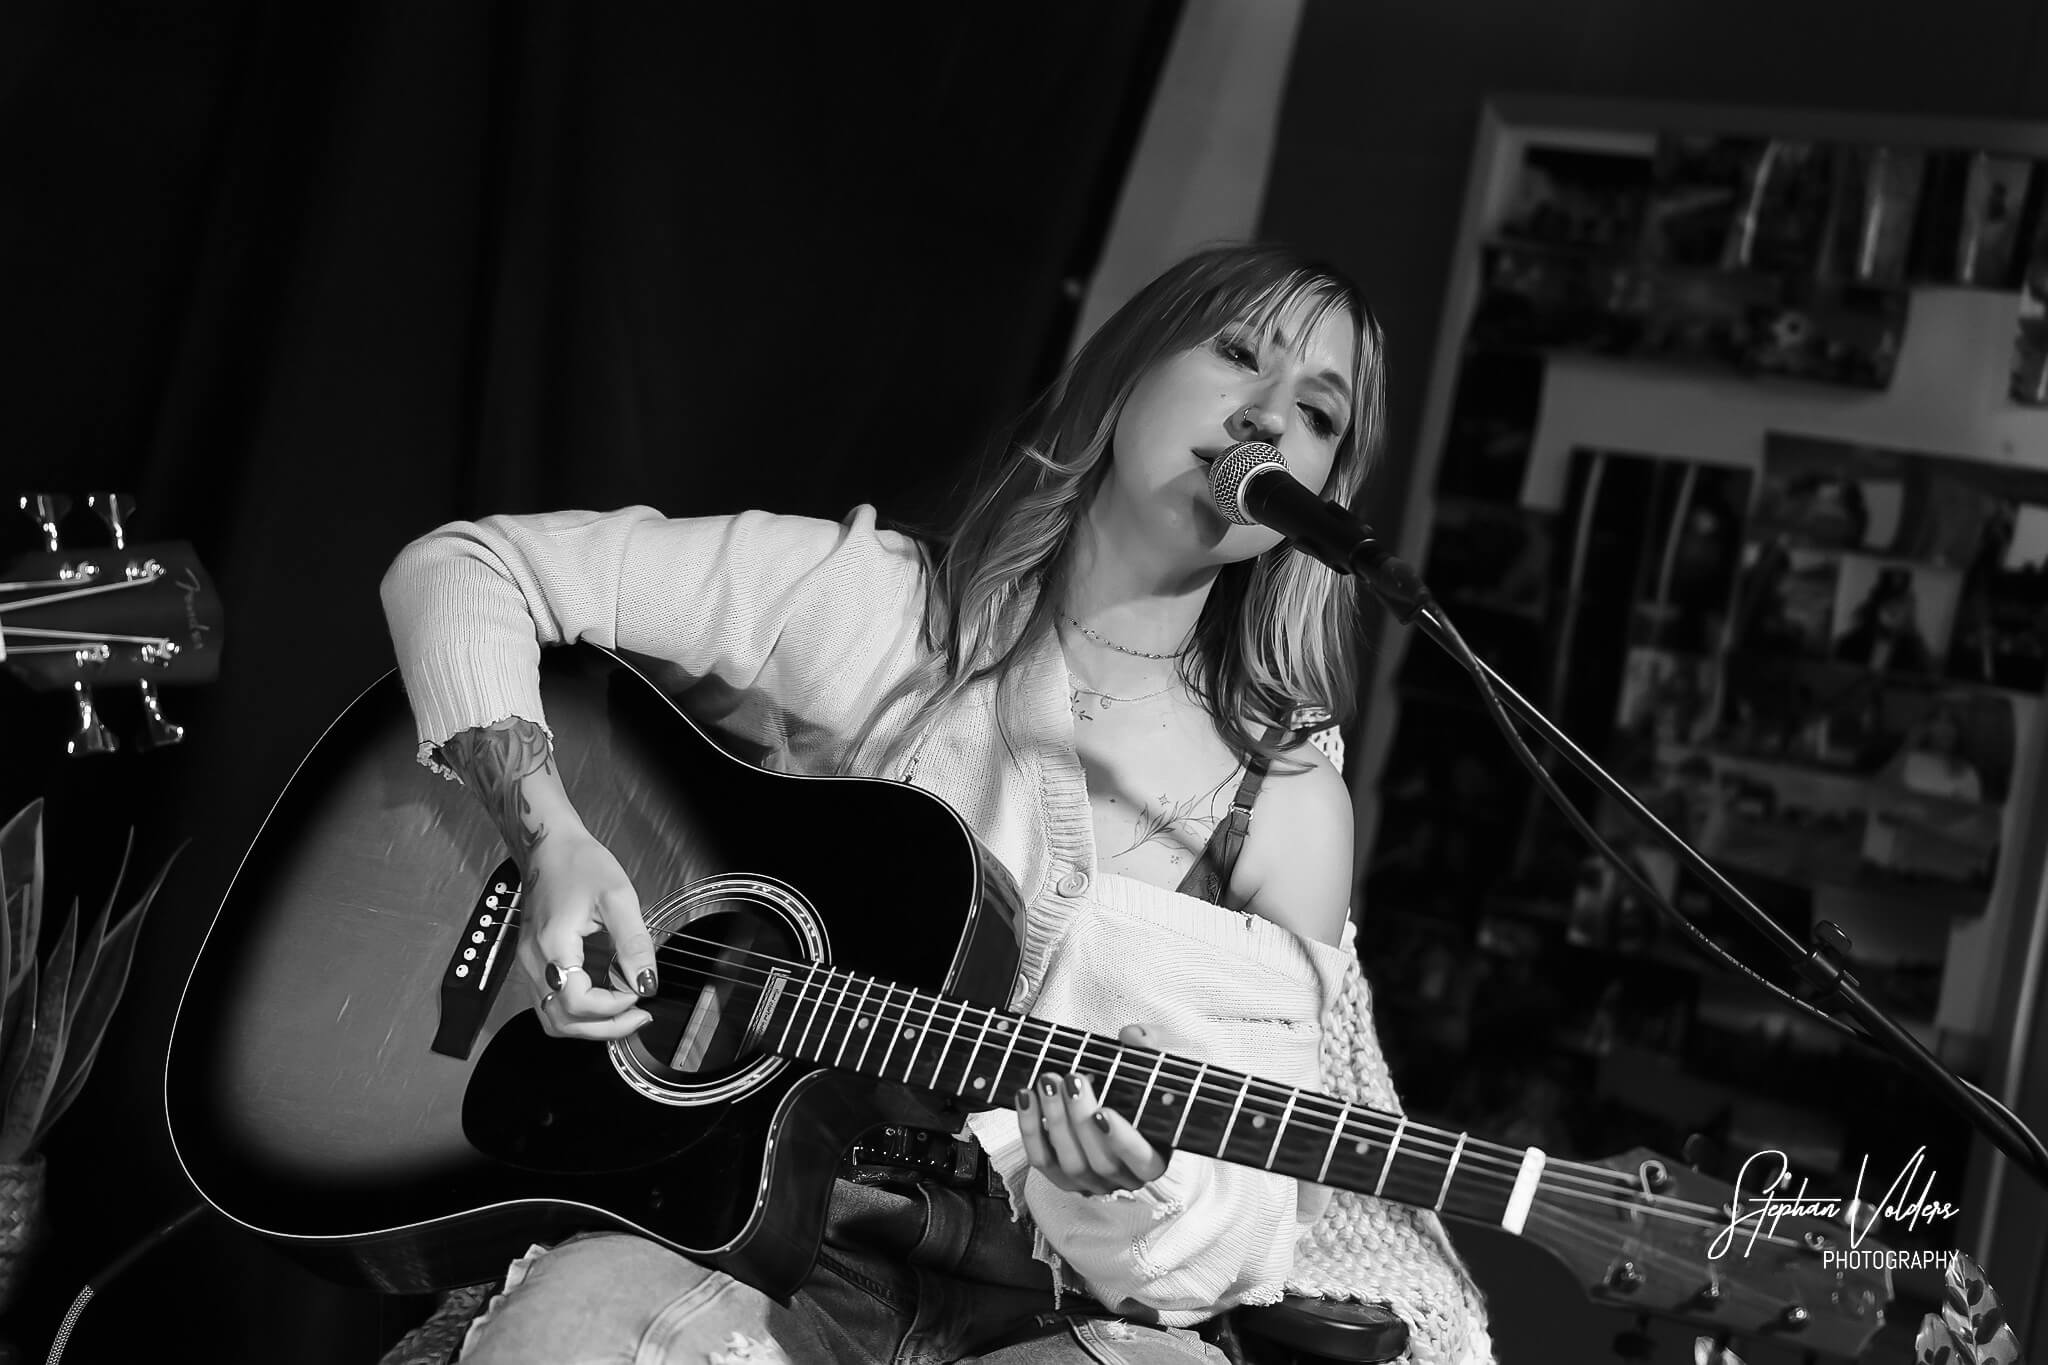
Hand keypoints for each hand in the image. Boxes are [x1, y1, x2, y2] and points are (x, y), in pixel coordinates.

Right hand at [519, 829, 657, 1039]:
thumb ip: (634, 944)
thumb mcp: (618, 897)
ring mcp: (530, 964)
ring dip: (588, 1025)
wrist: (547, 845)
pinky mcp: (534, 962)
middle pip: (560, 1021)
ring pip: (552, 1018)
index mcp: (554, 945)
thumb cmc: (579, 863)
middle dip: (603, 1028)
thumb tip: (647, 982)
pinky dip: (577, 1012)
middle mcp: (535, 961)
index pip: (577, 1002)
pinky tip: (604, 999)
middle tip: (638, 1017)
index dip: (611, 1008)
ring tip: (623, 1012)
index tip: (637, 992)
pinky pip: (550, 1002)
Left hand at [1016, 1023, 1170, 1194]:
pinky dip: (1031, 1130)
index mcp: (1155, 1155)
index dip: (1122, 1141)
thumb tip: (1135, 1038)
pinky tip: (1027, 1098)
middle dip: (1080, 1120)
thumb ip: (1153, 1045)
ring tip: (1049, 1083)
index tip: (1103, 1113)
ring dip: (1055, 1121)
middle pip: (1102, 1163)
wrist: (1116, 1089)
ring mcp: (1092, 1179)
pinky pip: (1043, 1160)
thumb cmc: (1142, 1081)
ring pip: (1071, 1164)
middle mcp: (1124, 1175)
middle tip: (1072, 1081)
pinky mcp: (1061, 1174)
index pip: (1143, 1160)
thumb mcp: (1157, 1058)